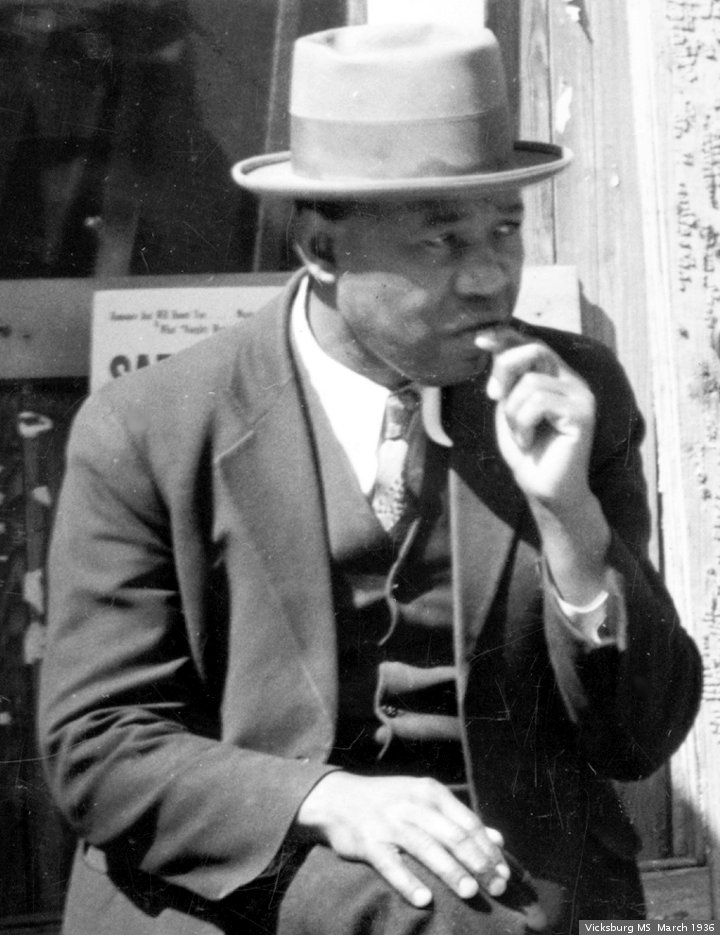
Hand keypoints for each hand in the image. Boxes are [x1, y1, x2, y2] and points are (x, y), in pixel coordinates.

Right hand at [294, 771, 508, 907]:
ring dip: (451, 871)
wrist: (338, 798)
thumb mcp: (424, 799)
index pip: (468, 822)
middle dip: (478, 863)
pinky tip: (423, 899)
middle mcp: (412, 804)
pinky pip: (391, 864)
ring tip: (471, 892)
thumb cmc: (390, 802)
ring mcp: (389, 822)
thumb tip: (498, 840)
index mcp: (430, 792)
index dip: (489, 850)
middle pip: (453, 835)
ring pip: (427, 848)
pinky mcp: (368, 842)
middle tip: (497, 889)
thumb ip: (459, 819)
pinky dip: (407, 881)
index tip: (505, 874)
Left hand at [475, 328, 594, 509]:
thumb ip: (507, 380)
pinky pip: (539, 403)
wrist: (545, 490)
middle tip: (494, 397)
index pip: (534, 344)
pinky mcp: (583, 414)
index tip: (480, 339)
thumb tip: (495, 346)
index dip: (507, 337)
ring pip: (530, 383)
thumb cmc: (527, 451)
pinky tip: (528, 442)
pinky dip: (523, 424)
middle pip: (536, 350)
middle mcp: (574, 382)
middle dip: (506, 370)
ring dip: (513, 412)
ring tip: (520, 434)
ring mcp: (582, 397)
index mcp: (558, 378)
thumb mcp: (510, 408)